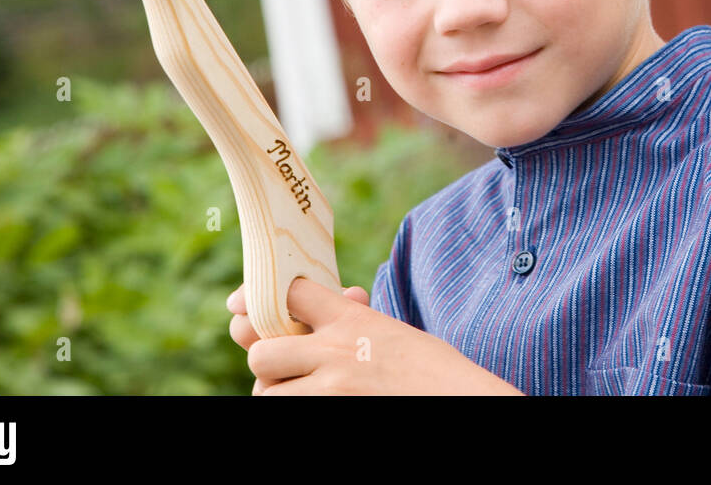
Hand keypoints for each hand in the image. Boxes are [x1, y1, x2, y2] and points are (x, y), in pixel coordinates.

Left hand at [226, 278, 524, 394]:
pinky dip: (294, 409)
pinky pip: (287, 414)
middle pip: (261, 353)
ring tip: (304, 392)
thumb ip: (355, 320)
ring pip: (265, 394)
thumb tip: (342, 299)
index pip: (289, 293)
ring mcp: (330, 391)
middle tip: (284, 368)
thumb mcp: (394, 332)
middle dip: (268, 363)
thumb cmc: (435, 371)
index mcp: (352, 320)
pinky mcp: (328, 416)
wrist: (464, 401)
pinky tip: (315, 403)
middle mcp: (335, 353)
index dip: (262, 298)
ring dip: (278, 393)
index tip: (246, 304)